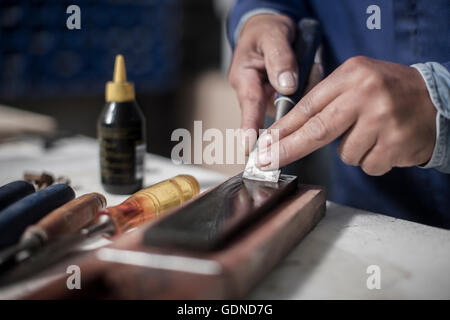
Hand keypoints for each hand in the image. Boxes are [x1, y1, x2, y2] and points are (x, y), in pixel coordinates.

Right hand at [228, 14, 296, 151]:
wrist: (267, 29)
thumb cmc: (265, 32)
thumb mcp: (273, 36)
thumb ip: (280, 59)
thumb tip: (287, 86)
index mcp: (244, 76)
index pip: (249, 104)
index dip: (249, 127)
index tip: (250, 146)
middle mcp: (252, 91)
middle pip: (271, 111)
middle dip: (291, 107)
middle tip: (302, 85)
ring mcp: (265, 97)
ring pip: (287, 108)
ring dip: (302, 92)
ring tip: (307, 65)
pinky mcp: (277, 99)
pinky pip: (295, 101)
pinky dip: (306, 87)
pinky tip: (309, 71)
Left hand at [257, 56, 436, 175]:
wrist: (437, 100)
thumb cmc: (389, 92)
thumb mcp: (357, 82)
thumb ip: (327, 100)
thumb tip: (288, 131)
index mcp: (352, 75)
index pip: (308, 105)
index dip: (283, 128)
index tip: (264, 143)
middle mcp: (367, 94)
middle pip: (317, 130)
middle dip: (288, 149)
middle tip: (266, 162)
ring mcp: (383, 120)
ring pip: (345, 154)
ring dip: (353, 150)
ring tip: (373, 133)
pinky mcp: (396, 144)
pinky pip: (367, 165)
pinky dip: (372, 160)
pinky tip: (386, 144)